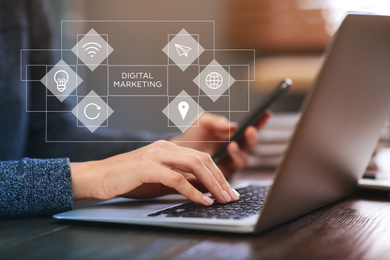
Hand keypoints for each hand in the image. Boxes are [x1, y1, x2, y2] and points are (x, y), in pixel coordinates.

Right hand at [70, 140, 239, 205]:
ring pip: (194, 165)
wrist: (97, 177)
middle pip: (203, 159)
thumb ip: (179, 179)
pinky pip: (177, 179)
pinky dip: (193, 191)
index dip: (218, 174)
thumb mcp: (158, 179)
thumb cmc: (126, 179)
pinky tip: (203, 201)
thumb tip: (203, 188)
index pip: (201, 158)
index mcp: (168, 148)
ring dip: (212, 184)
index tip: (228, 190)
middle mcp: (165, 148)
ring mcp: (156, 155)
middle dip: (220, 179)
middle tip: (231, 195)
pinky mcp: (148, 167)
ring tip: (222, 199)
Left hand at [171, 112, 270, 178]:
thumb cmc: (192, 137)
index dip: (260, 122)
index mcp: (234, 136)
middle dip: (252, 138)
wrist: (176, 154)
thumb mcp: (202, 122)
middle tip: (249, 130)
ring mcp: (230, 163)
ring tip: (231, 145)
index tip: (265, 113)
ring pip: (242, 160)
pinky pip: (229, 174)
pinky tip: (219, 160)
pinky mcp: (221, 176)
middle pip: (250, 145)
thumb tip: (231, 126)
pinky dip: (227, 168)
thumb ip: (215, 121)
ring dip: (239, 152)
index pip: (251, 128)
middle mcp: (235, 150)